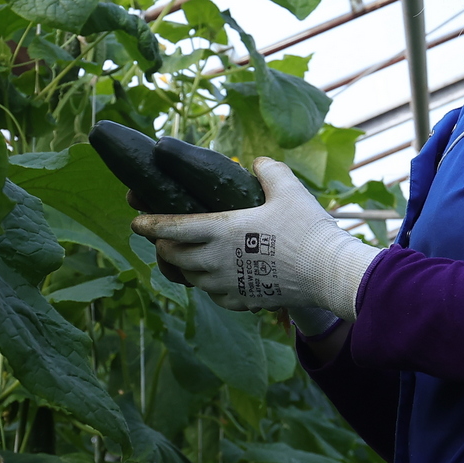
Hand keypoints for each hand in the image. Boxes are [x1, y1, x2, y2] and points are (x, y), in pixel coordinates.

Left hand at [130, 158, 381, 318]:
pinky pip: (215, 296)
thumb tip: (257, 161)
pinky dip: (210, 287)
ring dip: (185, 269)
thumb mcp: (288, 189)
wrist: (327, 272)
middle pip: (174, 258)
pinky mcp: (243, 301)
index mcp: (222, 230)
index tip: (136, 222)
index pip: (174, 227)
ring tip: (188, 260)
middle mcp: (217, 260)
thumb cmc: (307, 228)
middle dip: (163, 248)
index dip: (150, 224)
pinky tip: (218, 280)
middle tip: (163, 241)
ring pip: (192, 280)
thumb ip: (268, 171)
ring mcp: (229, 284)